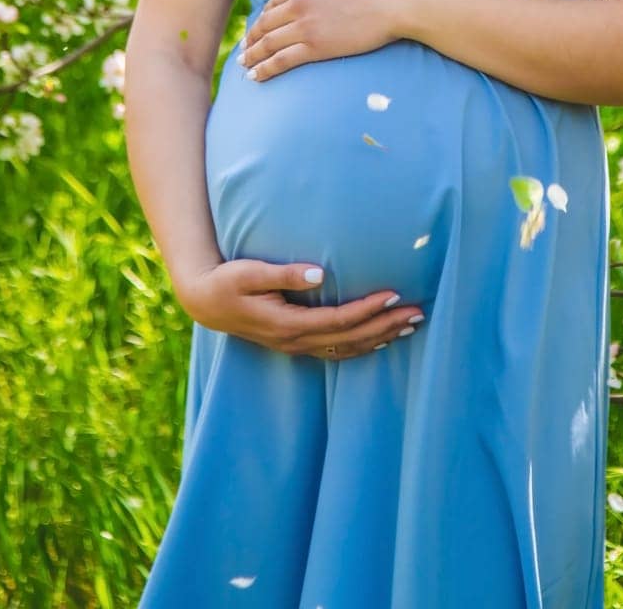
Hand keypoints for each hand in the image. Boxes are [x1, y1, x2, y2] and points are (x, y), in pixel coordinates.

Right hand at [176, 259, 424, 359]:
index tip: (394, 294)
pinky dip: (362, 345)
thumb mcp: (249, 272)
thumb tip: (319, 273)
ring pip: (347, 349)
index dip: (368, 310)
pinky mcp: (296, 343)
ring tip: (410, 326)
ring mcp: (296, 346)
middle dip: (386, 326)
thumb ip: (283, 274)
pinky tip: (380, 338)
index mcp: (287, 324)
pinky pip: (337, 350)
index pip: (338, 321)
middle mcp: (295, 341)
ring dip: (380, 338)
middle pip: (351, 339)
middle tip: (418, 313)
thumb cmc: (226, 280)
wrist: (204, 301)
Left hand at [241, 0, 400, 80]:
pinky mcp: (315, 47)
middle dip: (251, 38)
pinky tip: (255, 77)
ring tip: (244, 65)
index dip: (261, 17)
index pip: (272, 2)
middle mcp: (298, 3)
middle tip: (243, 50)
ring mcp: (305, 26)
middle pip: (264, 24)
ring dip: (252, 56)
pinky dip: (264, 69)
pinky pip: (281, 60)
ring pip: (268, 43)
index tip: (257, 27)